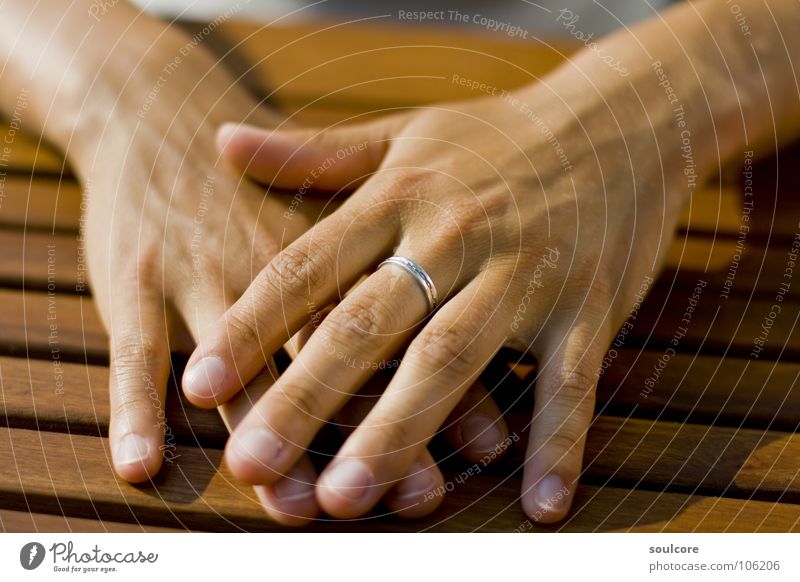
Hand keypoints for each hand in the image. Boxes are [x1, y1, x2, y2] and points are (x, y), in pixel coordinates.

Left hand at [184, 76, 689, 522]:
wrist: (623, 118)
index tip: (199, 383)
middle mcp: (455, 236)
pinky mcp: (587, 306)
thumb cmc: (500, 134)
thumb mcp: (403, 132)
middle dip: (306, 396)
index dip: (250, 324)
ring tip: (346, 494)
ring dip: (400, 430)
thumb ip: (315, 151)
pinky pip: (569, 382)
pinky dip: (555, 443)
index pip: (310, 263)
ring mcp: (524, 274)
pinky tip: (539, 505)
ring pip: (452, 358)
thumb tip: (224, 141)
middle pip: (370, 323)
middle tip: (250, 461)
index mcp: (400, 195)